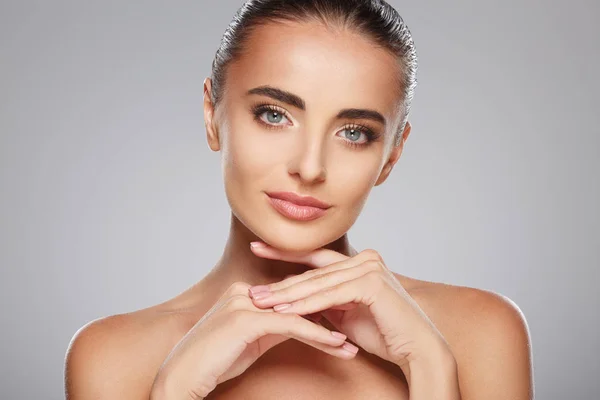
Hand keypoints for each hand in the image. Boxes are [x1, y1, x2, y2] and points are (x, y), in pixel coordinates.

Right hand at [150, 281, 357, 399]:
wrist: (182, 377)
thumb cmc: (213, 363)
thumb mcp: (250, 342)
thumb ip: (273, 328)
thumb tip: (301, 325)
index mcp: (245, 293)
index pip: (291, 297)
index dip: (319, 310)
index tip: (344, 321)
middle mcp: (245, 292)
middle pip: (298, 301)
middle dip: (329, 315)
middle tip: (357, 327)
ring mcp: (245, 303)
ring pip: (298, 312)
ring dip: (329, 328)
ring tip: (352, 343)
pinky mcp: (247, 319)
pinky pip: (292, 325)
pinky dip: (318, 336)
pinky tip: (337, 345)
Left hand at [248, 242, 454, 374]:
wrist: (416, 348)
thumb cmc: (384, 332)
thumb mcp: (346, 313)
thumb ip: (325, 300)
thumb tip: (296, 299)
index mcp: (359, 262)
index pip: (316, 257)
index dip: (285, 253)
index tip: (257, 248)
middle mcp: (365, 259)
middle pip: (313, 272)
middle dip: (280, 282)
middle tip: (252, 288)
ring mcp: (369, 268)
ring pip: (319, 283)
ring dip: (288, 294)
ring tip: (261, 301)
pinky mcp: (371, 284)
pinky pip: (331, 295)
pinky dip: (307, 304)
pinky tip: (285, 310)